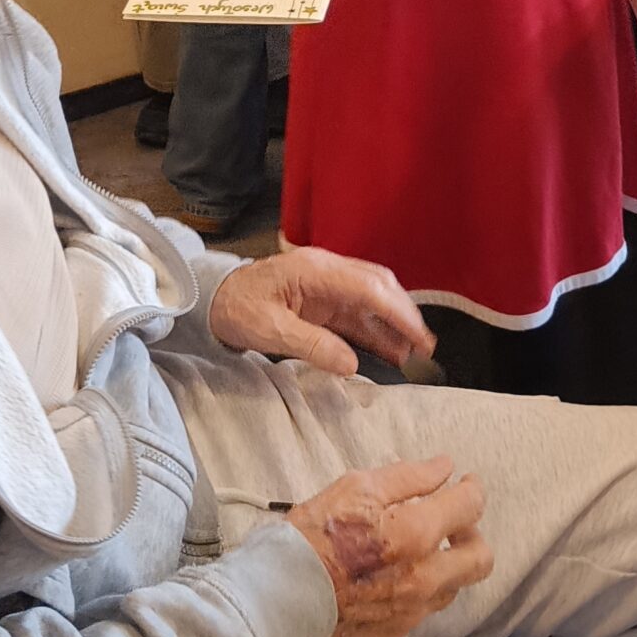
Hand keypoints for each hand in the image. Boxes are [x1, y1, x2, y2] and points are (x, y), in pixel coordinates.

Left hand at [210, 247, 435, 373]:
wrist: (211, 297)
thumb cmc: (235, 307)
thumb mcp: (268, 329)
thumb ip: (312, 345)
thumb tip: (351, 365)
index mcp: (315, 271)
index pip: (369, 288)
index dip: (399, 312)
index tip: (420, 337)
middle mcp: (327, 271)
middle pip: (378, 287)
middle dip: (404, 315)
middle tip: (425, 346)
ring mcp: (325, 285)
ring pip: (371, 300)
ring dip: (393, 325)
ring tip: (414, 354)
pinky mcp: (321, 301)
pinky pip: (356, 314)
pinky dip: (375, 332)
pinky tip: (390, 352)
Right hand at [288, 456, 492, 636]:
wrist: (283, 593)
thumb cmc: (315, 533)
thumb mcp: (356, 488)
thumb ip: (408, 477)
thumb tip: (444, 468)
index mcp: (415, 534)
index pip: (469, 507)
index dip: (472, 489)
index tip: (464, 483)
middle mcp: (425, 577)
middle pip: (480, 558)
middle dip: (471, 532)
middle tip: (448, 518)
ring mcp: (414, 608)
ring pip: (457, 584)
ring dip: (449, 561)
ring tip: (421, 545)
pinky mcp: (399, 628)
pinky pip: (429, 605)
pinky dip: (425, 584)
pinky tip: (399, 572)